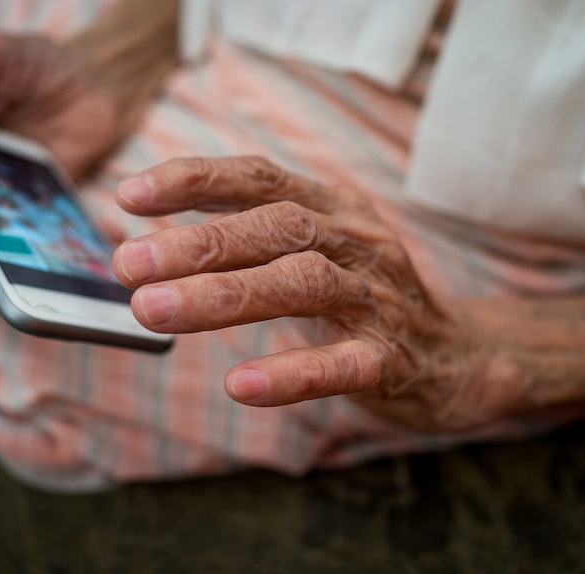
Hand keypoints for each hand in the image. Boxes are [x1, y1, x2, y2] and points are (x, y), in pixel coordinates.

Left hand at [112, 156, 514, 430]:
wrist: (456, 356)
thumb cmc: (361, 300)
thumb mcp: (311, 253)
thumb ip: (246, 241)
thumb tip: (146, 242)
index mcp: (333, 208)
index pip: (261, 177)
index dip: (195, 179)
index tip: (129, 194)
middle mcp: (358, 242)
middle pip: (278, 227)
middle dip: (198, 243)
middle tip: (127, 263)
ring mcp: (380, 299)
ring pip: (304, 284)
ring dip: (223, 296)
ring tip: (151, 310)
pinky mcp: (395, 358)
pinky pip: (343, 364)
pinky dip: (291, 373)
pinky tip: (240, 384)